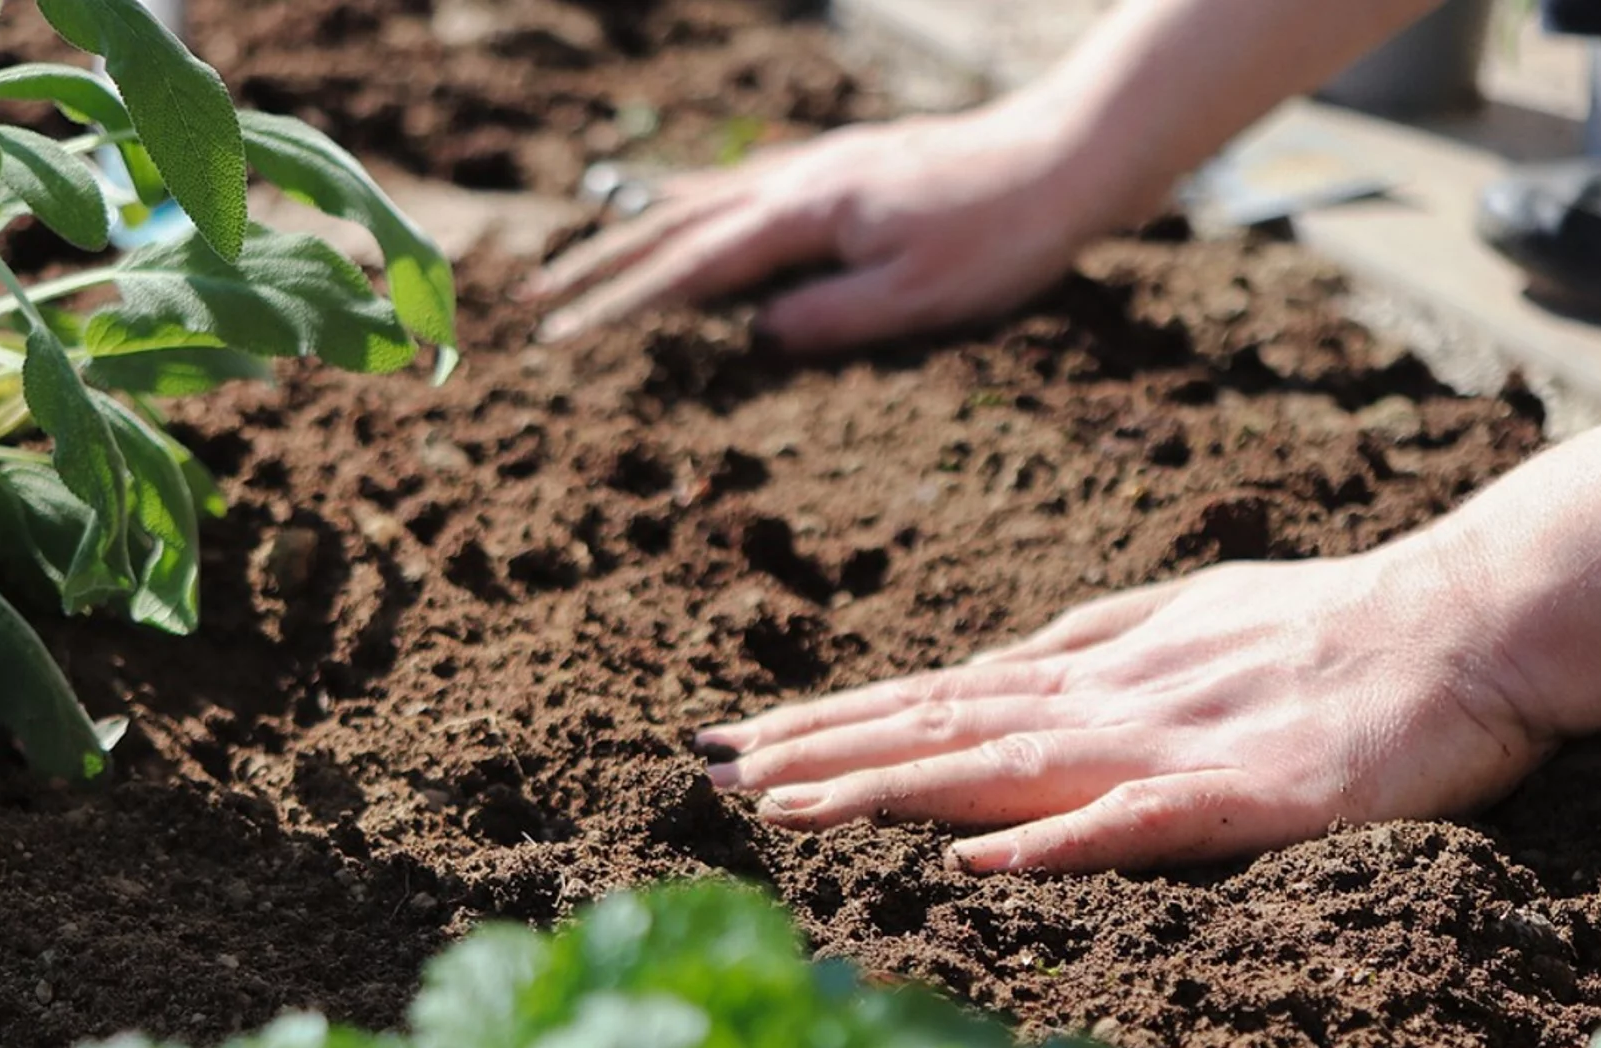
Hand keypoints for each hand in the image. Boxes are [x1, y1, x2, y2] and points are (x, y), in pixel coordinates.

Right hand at [525, 102, 1109, 352]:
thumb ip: (830, 318)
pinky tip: (689, 209)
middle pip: (675, 225)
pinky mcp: (846, 165)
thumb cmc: (1002, 235)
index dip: (621, 305)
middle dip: (601, 265)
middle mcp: (800, 180)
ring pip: (705, 198)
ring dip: (637, 231)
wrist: (1066, 156)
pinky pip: (746, 183)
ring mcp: (820, 166)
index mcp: (807, 216)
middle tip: (535, 298)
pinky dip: (697, 201)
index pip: (691, 268)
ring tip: (585, 257)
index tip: (561, 336)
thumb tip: (754, 338)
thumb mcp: (919, 298)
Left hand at [697, 537, 1559, 873]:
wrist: (1468, 621)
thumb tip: (998, 664)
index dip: (835, 718)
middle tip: (713, 769)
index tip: (740, 738)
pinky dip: (1058, 840)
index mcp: (1097, 668)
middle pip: (944, 727)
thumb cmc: (1328, 623)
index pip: (938, 696)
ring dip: (893, 785)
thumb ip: (1091, 642)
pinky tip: (981, 858)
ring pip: (1008, 766)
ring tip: (790, 805)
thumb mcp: (1185, 617)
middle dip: (824, 750)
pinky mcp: (1252, 794)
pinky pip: (1143, 819)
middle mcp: (1112, 698)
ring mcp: (1176, 743)